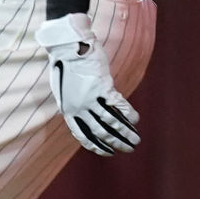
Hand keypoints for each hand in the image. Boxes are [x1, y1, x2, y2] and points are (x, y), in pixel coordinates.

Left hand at [34, 14, 139, 154]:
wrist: (68, 46)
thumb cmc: (65, 65)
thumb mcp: (63, 91)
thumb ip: (74, 104)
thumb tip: (84, 113)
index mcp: (68, 111)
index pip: (83, 135)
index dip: (97, 146)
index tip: (109, 152)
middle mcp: (79, 108)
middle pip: (101, 132)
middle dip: (116, 143)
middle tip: (129, 149)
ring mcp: (91, 99)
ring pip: (111, 122)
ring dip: (125, 133)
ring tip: (135, 140)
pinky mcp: (102, 87)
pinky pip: (118, 105)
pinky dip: (128, 114)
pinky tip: (136, 120)